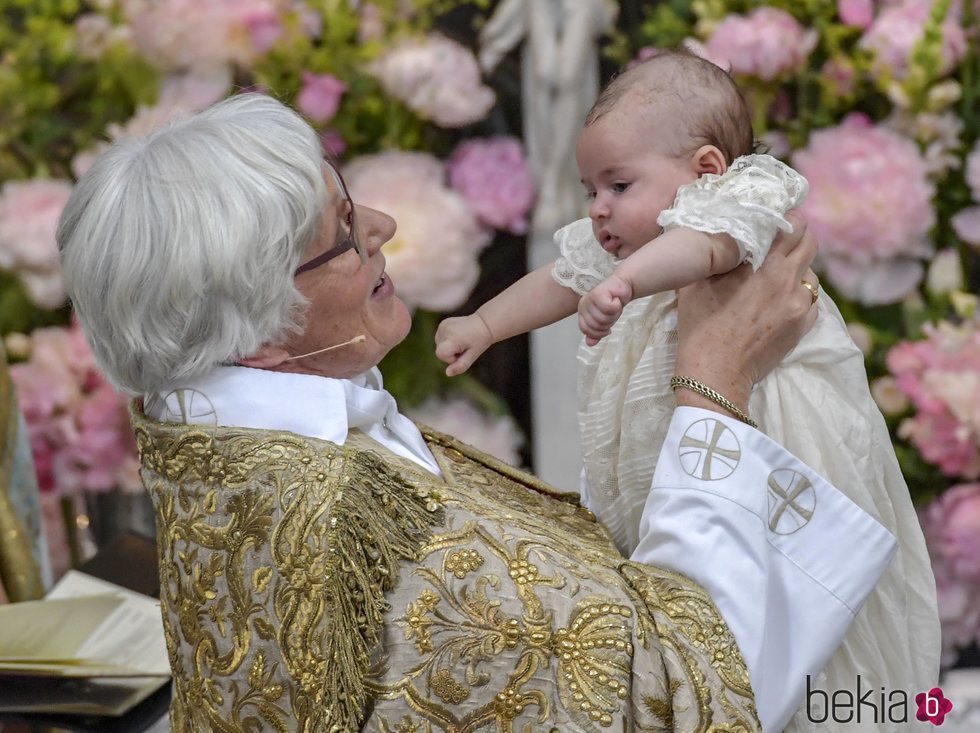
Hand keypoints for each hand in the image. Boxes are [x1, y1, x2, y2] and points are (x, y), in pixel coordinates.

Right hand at [435, 314, 493, 375]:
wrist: (484, 324)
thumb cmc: (480, 341)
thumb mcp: (473, 355)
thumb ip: (461, 365)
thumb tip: (448, 373)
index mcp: (453, 337)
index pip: (440, 354)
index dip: (450, 358)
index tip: (462, 353)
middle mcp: (445, 329)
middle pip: (440, 351)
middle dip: (451, 354)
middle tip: (465, 347)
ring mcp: (442, 326)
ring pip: (439, 346)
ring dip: (449, 347)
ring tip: (462, 341)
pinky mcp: (442, 324)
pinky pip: (440, 339)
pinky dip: (448, 340)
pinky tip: (458, 336)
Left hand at [578, 275, 632, 345]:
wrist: (622, 287)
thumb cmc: (612, 304)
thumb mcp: (604, 322)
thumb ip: (596, 333)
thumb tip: (589, 344)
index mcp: (582, 313)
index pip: (586, 330)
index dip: (599, 332)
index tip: (607, 327)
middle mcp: (583, 306)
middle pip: (596, 326)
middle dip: (609, 322)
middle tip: (612, 312)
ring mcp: (589, 299)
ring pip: (603, 318)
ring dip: (614, 314)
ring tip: (614, 305)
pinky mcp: (598, 294)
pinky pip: (608, 309)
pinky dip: (616, 306)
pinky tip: (616, 299)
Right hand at [675, 211, 818, 413]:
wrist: (714, 374)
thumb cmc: (700, 326)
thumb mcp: (699, 282)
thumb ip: (717, 252)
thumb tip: (724, 231)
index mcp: (768, 267)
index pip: (795, 227)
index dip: (788, 219)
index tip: (776, 220)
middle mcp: (791, 283)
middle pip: (810, 245)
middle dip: (796, 240)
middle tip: (778, 244)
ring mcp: (800, 308)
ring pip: (811, 275)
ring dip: (796, 270)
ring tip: (773, 278)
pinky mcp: (801, 329)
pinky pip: (810, 302)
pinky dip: (798, 297)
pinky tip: (778, 303)